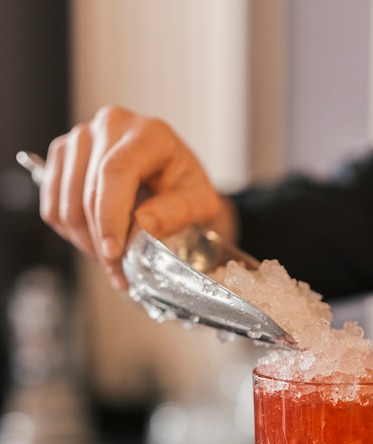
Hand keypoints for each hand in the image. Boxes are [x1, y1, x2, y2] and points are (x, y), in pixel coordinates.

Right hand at [40, 105, 227, 289]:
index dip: (110, 217)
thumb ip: (176, 213)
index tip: (114, 252)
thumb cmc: (188, 189)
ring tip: (112, 260)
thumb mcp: (200, 203)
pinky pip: (53, 206)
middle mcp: (111, 126)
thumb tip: (142, 225)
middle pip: (88, 191)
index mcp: (149, 133)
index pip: (115, 172)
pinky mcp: (63, 156)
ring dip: (87, 242)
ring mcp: (82, 138)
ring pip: (66, 203)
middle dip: (101, 241)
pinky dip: (72, 234)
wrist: (175, 182)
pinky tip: (97, 241)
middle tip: (120, 270)